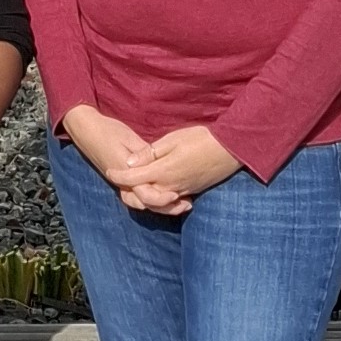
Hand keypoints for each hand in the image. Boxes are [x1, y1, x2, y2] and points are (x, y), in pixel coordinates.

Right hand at [59, 105, 185, 214]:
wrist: (86, 130)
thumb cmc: (108, 131)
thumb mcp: (129, 138)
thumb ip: (144, 153)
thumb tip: (161, 162)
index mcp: (125, 172)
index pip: (145, 193)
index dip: (162, 198)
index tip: (177, 196)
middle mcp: (121, 183)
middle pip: (144, 204)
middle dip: (165, 208)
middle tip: (186, 205)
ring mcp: (120, 183)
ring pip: (140, 203)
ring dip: (158, 206)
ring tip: (178, 204)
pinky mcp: (120, 181)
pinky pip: (136, 196)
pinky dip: (150, 200)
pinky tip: (163, 196)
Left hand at [110, 125, 241, 209]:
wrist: (233, 149)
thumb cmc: (201, 139)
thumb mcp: (172, 140)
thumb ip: (150, 153)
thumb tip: (130, 162)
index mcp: (163, 171)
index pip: (133, 179)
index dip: (118, 175)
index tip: (108, 170)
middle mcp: (171, 186)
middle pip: (142, 195)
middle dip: (129, 189)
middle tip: (119, 180)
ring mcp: (183, 191)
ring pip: (156, 200)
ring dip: (144, 195)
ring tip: (136, 185)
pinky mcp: (192, 191)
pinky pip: (171, 199)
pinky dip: (160, 197)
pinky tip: (158, 188)